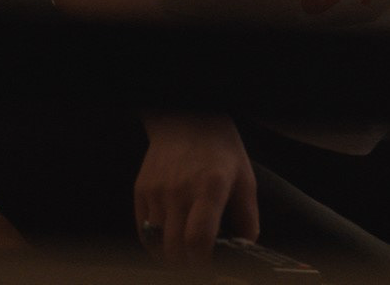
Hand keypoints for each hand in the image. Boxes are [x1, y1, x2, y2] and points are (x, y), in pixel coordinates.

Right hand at [135, 113, 259, 264]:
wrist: (186, 120)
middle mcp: (179, 190)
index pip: (198, 238)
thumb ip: (248, 219)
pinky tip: (170, 243)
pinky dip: (155, 244)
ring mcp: (157, 190)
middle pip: (175, 248)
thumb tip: (244, 249)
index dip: (202, 264)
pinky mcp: (142, 190)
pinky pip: (144, 231)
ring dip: (171, 257)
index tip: (210, 269)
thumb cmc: (219, 149)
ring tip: (185, 257)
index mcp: (210, 188)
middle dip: (188, 267)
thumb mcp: (245, 179)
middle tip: (199, 267)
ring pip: (157, 243)